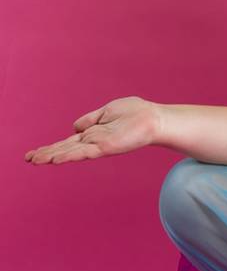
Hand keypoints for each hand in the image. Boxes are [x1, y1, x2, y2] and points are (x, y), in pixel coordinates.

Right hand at [24, 97, 164, 163]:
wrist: (153, 118)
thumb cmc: (135, 113)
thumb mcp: (107, 111)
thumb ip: (90, 119)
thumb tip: (74, 127)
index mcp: (92, 132)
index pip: (68, 141)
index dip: (51, 147)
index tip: (34, 153)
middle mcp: (93, 140)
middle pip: (65, 148)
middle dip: (47, 153)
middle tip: (28, 159)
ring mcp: (98, 144)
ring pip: (71, 152)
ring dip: (53, 155)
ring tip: (36, 160)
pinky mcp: (106, 146)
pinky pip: (85, 152)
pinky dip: (70, 155)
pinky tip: (57, 158)